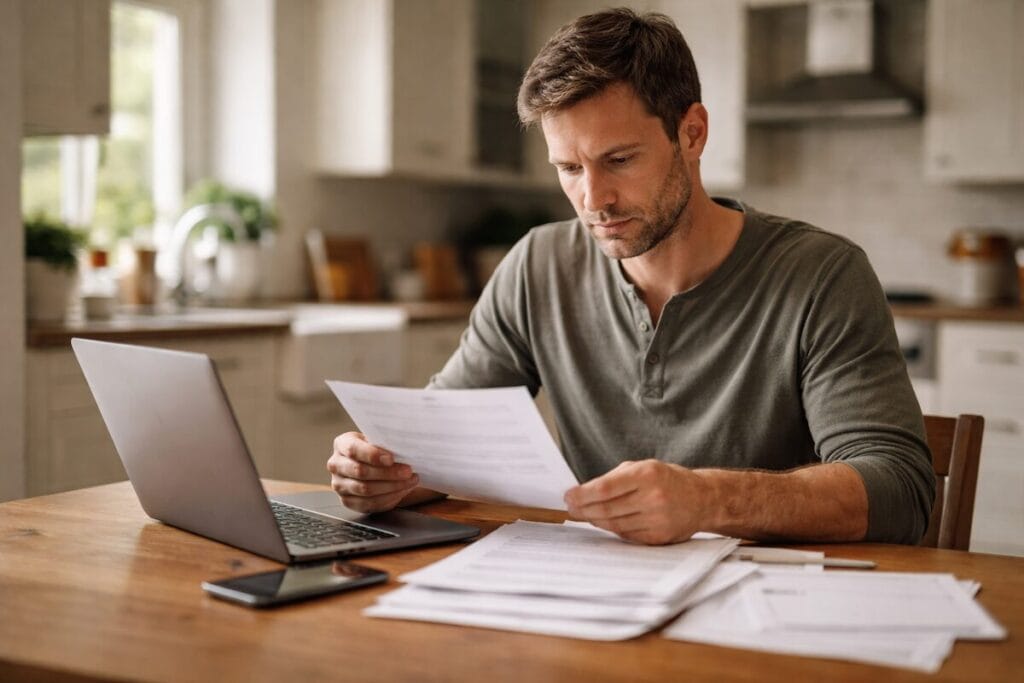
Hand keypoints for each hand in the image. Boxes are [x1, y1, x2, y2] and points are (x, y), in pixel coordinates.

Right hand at [327, 432, 418, 512]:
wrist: (373, 463)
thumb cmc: (377, 449)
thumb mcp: (379, 439)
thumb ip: (385, 442)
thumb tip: (402, 448)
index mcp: (342, 444)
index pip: (353, 449)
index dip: (373, 455)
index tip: (391, 458)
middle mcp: (336, 465)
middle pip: (360, 472)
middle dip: (388, 473)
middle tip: (407, 471)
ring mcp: (339, 485)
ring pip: (365, 490)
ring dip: (392, 486)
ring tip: (410, 481)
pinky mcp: (348, 501)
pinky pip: (369, 504)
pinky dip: (389, 498)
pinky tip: (402, 490)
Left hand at [563, 460, 710, 544]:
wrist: (703, 499)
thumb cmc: (667, 480)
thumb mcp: (644, 467)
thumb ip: (614, 478)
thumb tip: (583, 492)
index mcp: (648, 474)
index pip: (605, 488)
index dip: (582, 494)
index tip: (568, 496)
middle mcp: (653, 497)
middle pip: (606, 509)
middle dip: (583, 509)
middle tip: (571, 508)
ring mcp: (657, 520)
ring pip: (613, 525)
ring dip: (594, 520)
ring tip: (584, 514)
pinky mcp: (659, 537)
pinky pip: (626, 535)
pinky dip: (612, 529)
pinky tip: (605, 522)